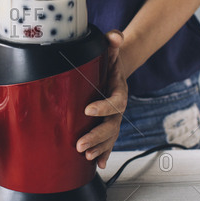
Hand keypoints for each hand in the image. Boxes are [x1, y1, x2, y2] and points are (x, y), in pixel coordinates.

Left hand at [76, 30, 127, 168]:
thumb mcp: (110, 50)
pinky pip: (108, 143)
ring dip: (99, 148)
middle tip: (80, 144)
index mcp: (119, 90)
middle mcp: (118, 108)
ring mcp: (113, 119)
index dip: (103, 107)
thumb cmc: (109, 62)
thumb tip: (115, 36)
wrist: (113, 71)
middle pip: (112, 126)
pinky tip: (98, 164)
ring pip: (110, 137)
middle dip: (97, 137)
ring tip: (86, 155)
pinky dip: (104, 154)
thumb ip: (112, 42)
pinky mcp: (107, 126)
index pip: (115, 102)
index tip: (87, 110)